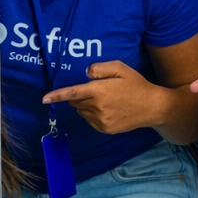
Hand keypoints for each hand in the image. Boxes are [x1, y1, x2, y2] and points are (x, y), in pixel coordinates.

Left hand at [40, 60, 166, 133]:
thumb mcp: (120, 68)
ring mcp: (101, 120)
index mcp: (99, 91)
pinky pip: (90, 120)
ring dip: (86, 105)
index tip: (44, 99)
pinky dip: (93, 114)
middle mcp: (98, 107)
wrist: (152, 107)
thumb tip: (85, 73)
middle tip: (95, 90)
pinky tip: (108, 109)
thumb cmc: (136, 84)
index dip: (57, 96)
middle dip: (79, 96)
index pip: (73, 93)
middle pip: (76, 102)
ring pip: (82, 112)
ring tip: (105, 100)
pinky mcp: (105, 129)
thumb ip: (100, 68)